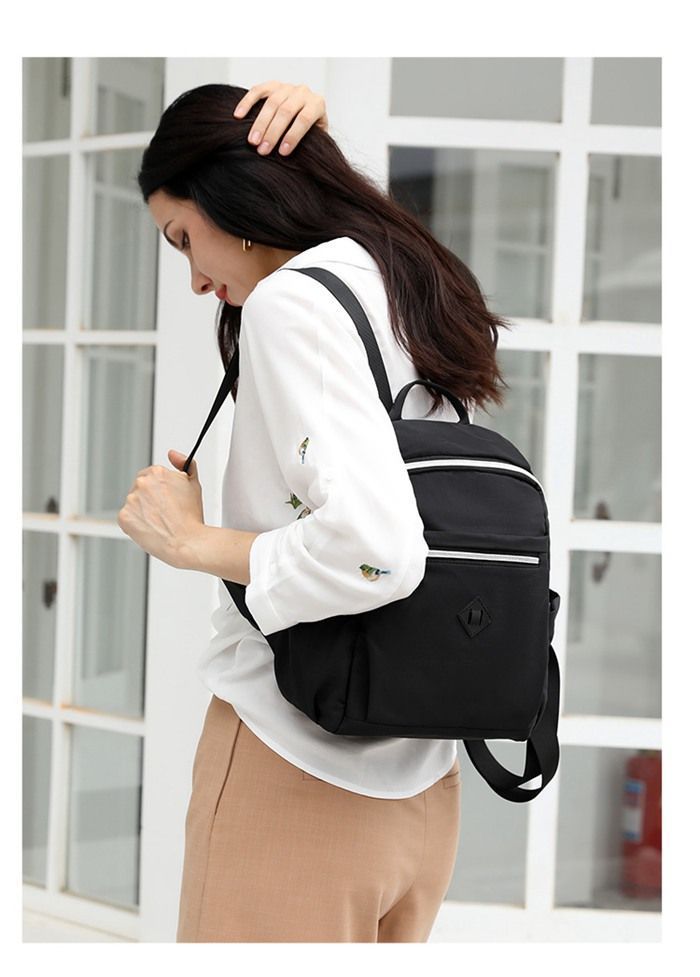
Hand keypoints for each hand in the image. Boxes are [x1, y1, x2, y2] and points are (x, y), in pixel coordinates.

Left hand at [117, 450, 204, 568]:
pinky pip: (127, 518)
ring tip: (160, 523)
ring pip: (134, 504)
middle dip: (150, 499)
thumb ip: (185, 464)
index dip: (160, 489)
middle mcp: (142, 483)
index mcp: (157, 472)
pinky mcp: (124, 517)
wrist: (187, 542)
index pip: (151, 475)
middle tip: (165, 512)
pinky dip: (136, 524)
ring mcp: (131, 500)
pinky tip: (151, 529)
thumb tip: (172, 454)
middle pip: (141, 488)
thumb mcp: (194, 484)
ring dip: (143, 511)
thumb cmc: (191, 517)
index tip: (167, 500)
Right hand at [233, 81, 328, 155]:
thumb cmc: (311, 133)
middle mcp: (303, 93)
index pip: (304, 119)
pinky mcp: (272, 85)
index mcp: (317, 104)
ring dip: (260, 123)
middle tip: (262, 150)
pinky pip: (258, 91)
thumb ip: (309, 145)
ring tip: (252, 141)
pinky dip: (247, 102)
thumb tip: (298, 161)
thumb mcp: (316, 139)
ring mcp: (287, 87)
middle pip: (286, 111)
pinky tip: (238, 115)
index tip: (282, 153)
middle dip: (273, 132)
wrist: (308, 112)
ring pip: (271, 102)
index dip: (292, 136)